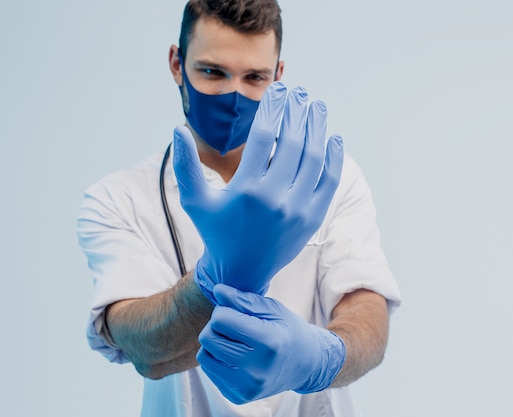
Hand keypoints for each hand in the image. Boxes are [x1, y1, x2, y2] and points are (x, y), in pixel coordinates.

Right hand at [173, 82, 343, 303]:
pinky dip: (334, 158)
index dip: (273, 109)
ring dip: (317, 128)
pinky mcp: (313, 218)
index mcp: (246, 191)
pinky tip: (333, 137)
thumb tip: (177, 129)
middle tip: (300, 92)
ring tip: (316, 106)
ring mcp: (298, 210)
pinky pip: (329, 181)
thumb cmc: (216, 230)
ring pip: (314, 159)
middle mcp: (276, 200)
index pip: (264, 136)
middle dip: (297, 112)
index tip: (279, 91)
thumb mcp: (195, 200)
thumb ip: (185, 165)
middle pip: (293, 143)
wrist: (242, 270)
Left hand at [197, 284, 345, 403]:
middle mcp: (256, 370)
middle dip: (217, 326)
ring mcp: (246, 387)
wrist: (306, 365)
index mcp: (268, 343)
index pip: (220, 320)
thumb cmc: (289, 331)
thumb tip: (217, 290)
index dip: (224, 309)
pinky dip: (219, 359)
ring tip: (234, 340)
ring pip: (204, 356)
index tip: (236, 310)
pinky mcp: (238, 397)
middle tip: (234, 324)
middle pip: (208, 338)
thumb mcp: (273, 309)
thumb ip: (244, 300)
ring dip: (215, 343)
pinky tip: (236, 355)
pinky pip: (210, 371)